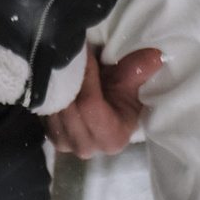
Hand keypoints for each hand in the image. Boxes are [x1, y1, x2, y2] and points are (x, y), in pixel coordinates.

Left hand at [45, 43, 162, 157]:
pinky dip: (48, 90)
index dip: (87, 77)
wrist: (105, 103)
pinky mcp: (49, 133)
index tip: (86, 54)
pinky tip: (55, 75)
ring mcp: (64, 143)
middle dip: (70, 77)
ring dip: (57, 82)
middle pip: (69, 107)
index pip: (90, 106)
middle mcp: (86, 147)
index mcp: (112, 139)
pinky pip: (43, 108)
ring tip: (64, 60)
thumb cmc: (120, 92)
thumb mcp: (131, 81)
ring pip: (54, 107)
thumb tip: (155, 56)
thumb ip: (139, 70)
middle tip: (72, 51)